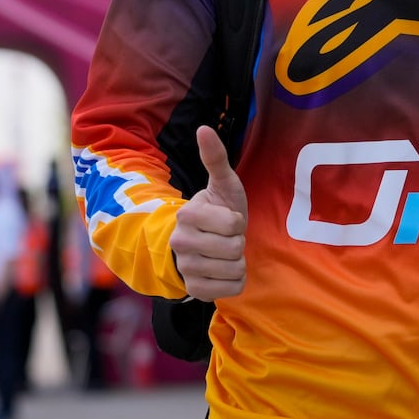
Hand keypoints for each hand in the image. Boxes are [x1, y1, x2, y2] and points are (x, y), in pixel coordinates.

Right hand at [169, 126, 247, 300]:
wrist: (203, 242)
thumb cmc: (218, 210)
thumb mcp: (222, 184)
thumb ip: (215, 157)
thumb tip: (203, 128)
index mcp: (187, 215)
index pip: (232, 224)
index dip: (237, 221)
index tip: (226, 219)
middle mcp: (180, 243)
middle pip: (234, 248)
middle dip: (238, 242)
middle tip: (226, 237)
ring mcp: (186, 268)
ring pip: (234, 269)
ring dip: (237, 261)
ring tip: (224, 253)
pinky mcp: (195, 290)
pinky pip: (233, 289)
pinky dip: (236, 281)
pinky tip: (224, 270)